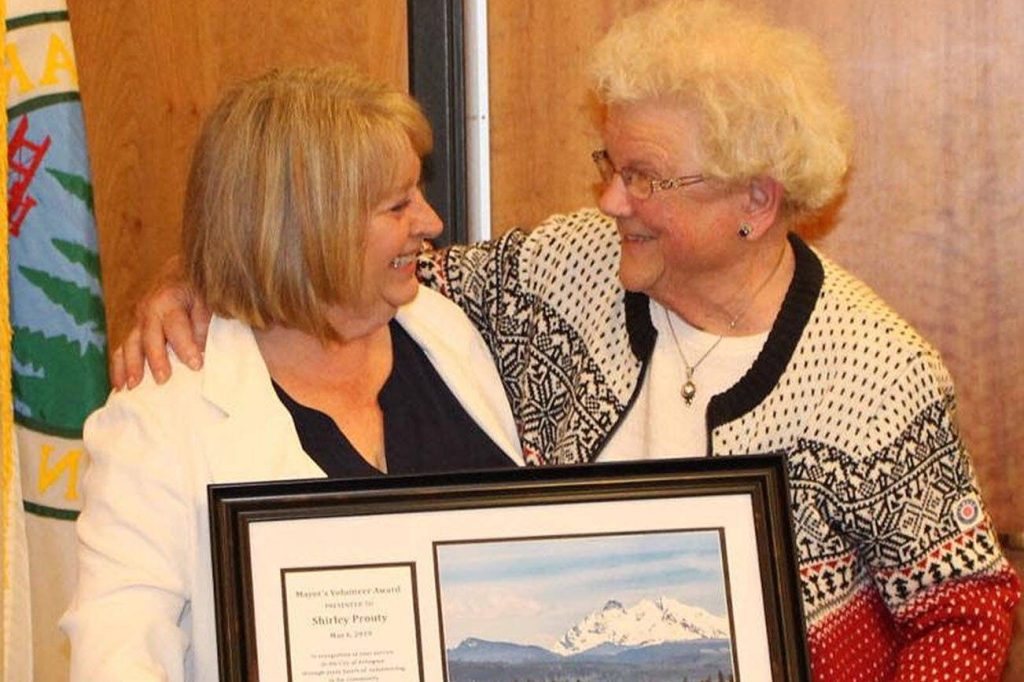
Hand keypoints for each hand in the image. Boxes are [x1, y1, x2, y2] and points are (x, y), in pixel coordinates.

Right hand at [108, 257, 211, 388]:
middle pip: (149, 337)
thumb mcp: (204, 301)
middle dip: (156, 359)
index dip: (186, 346)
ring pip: (130, 344)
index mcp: (169, 300)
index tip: (196, 365)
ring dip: (130, 366)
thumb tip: (201, 351)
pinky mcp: (131, 329)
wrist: (176, 273)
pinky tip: (119, 386)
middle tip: (163, 380)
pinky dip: (118, 368)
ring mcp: (136, 320)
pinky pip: (121, 349)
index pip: (177, 326)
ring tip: (133, 387)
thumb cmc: (195, 290)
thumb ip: (201, 325)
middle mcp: (148, 310)